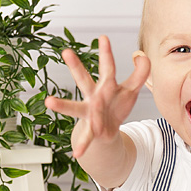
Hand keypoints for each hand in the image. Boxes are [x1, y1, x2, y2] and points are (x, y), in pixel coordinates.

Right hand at [45, 36, 149, 157]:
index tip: (102, 37)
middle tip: (66, 51)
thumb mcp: (131, 90)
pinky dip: (83, 145)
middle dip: (76, 66)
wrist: (107, 132)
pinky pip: (87, 138)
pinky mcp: (92, 130)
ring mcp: (90, 113)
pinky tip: (77, 153)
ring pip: (75, 107)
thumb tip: (141, 55)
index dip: (107, 53)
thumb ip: (140, 73)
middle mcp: (93, 96)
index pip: (107, 67)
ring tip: (49, 101)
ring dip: (62, 104)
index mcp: (105, 85)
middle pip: (84, 80)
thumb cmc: (116, 106)